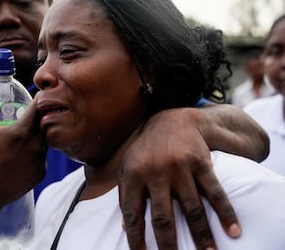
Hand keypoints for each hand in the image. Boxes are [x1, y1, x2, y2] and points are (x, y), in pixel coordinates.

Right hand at [0, 91, 46, 206]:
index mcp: (21, 132)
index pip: (39, 108)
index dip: (39, 99)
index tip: (38, 95)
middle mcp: (35, 146)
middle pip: (46, 124)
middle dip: (41, 117)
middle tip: (34, 113)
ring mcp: (40, 162)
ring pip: (46, 141)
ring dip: (39, 135)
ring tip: (29, 131)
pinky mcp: (40, 174)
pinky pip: (42, 158)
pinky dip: (37, 152)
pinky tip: (26, 151)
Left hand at [118, 107, 240, 249]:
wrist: (172, 120)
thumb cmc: (146, 150)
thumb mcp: (128, 166)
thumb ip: (124, 194)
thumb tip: (126, 226)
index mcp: (134, 175)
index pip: (133, 214)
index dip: (136, 238)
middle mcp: (156, 172)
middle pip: (163, 217)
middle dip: (169, 244)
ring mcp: (179, 167)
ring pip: (192, 208)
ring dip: (201, 235)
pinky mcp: (200, 163)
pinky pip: (215, 191)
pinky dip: (225, 212)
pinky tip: (232, 230)